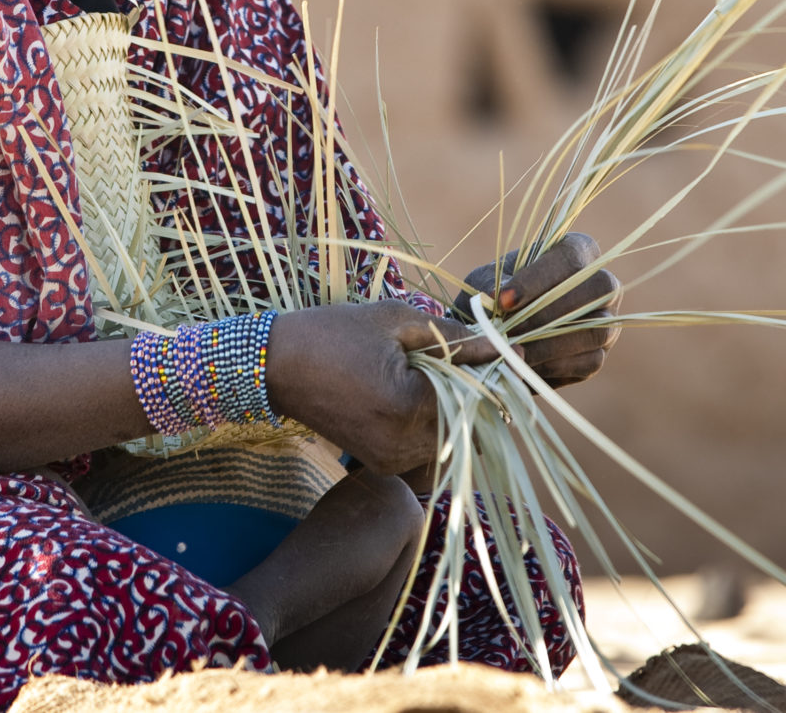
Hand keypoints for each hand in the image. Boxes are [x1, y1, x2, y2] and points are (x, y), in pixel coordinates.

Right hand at [265, 300, 499, 475]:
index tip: (509, 352)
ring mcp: (390, 460)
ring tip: (439, 373)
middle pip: (469, 425)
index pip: (477, 398)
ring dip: (456, 409)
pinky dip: (432, 422)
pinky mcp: (380, 464)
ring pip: (450, 439)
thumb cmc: (333, 333)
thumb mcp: (396, 321)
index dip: (496, 373)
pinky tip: (419, 392)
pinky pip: (425, 447)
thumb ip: (454, 338)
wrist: (276, 366)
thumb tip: (503, 348)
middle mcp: (402, 444)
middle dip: (479, 394)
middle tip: (475, 360)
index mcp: (407, 406)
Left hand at [464, 232, 619, 387]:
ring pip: (596, 329)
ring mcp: (606, 321)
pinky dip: (553, 365)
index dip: (538, 279)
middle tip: (510, 329)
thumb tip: (495, 299)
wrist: (496, 337)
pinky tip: (524, 365)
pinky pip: (589, 361)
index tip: (503, 300)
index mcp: (575, 251)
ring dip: (551, 343)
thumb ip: (491, 285)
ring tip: (512, 350)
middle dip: (551, 311)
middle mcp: (601, 283)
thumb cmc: (494, 298)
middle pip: (600, 288)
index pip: (569, 256)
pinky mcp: (598, 355)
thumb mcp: (485, 284)